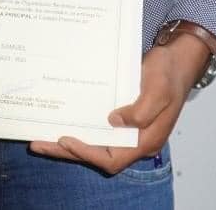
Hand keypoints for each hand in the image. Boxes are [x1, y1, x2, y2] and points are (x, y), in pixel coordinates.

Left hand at [28, 37, 208, 173]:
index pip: (112, 158)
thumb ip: (141, 111)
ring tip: (41, 138)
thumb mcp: (158, 89)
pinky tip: (61, 121)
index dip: (87, 153)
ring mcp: (128, 129)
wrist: (177, 59)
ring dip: (68, 143)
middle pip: (98, 155)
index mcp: (146, 139)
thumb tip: (114, 121)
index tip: (65, 140)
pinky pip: (97, 129)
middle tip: (38, 144)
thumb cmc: (169, 73)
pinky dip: (79, 129)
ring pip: (94, 144)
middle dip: (67, 152)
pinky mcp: (122, 117)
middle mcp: (135, 139)